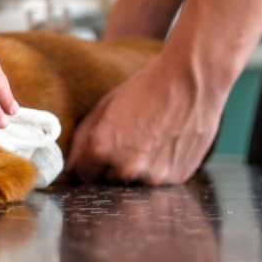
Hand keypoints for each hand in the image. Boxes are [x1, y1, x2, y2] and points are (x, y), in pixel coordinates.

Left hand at [65, 52, 228, 184]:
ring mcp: (154, 175)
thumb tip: (70, 168)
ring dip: (138, 166)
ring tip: (150, 137)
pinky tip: (168, 141)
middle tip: (129, 138)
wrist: (191, 81)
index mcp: (102, 149)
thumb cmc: (145, 89)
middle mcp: (127, 167)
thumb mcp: (104, 106)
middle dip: (113, 165)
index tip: (99, 149)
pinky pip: (161, 178)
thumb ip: (82, 139)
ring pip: (136, 180)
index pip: (84, 174)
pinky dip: (162, 165)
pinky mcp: (178, 176)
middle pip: (109, 180)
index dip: (90, 161)